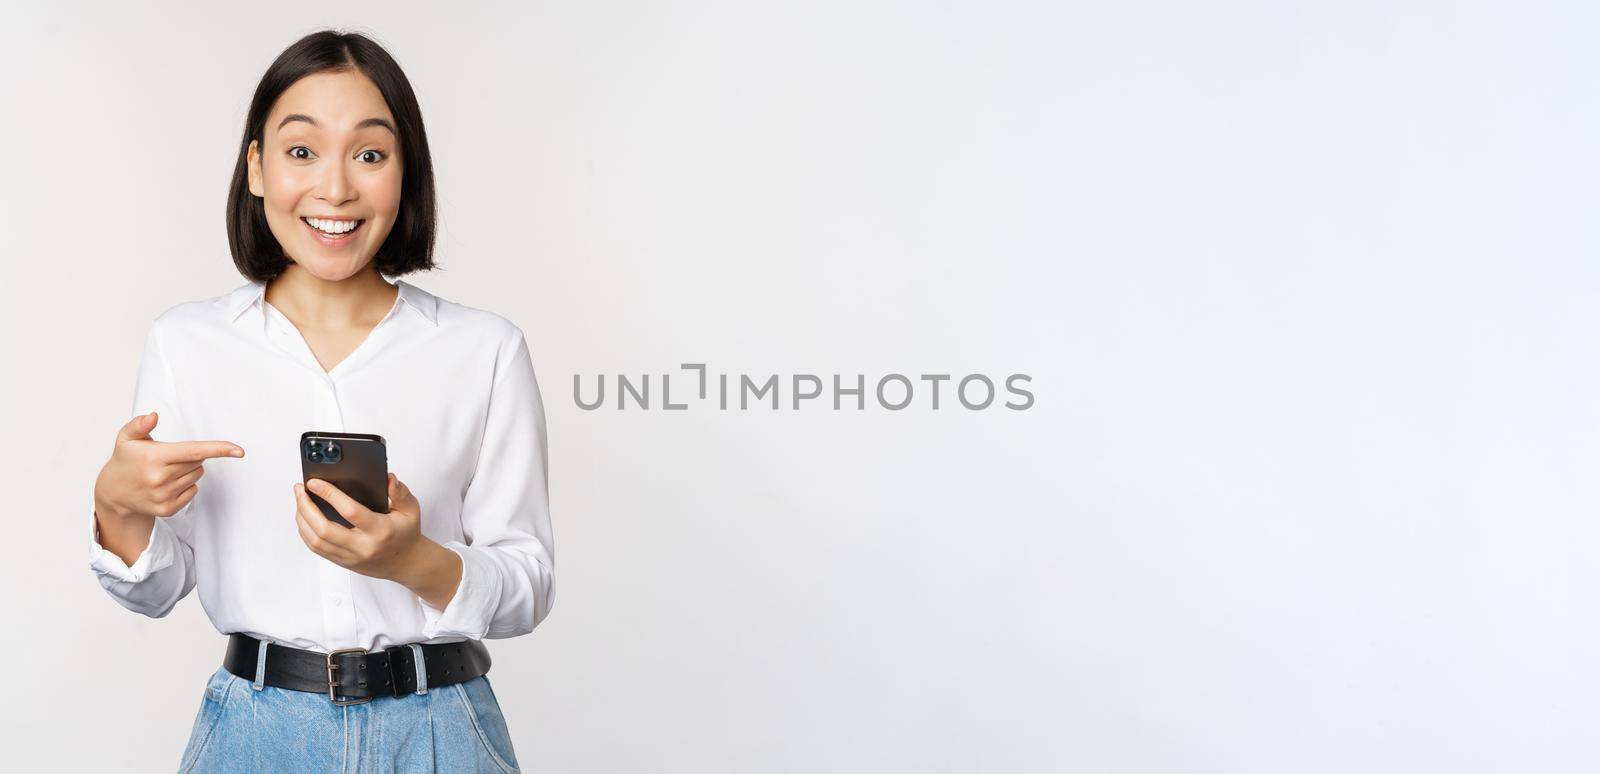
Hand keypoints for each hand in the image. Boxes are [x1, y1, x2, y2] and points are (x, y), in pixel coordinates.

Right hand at [94, 411, 244, 563]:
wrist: (114, 493)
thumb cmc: (126, 460)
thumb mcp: (126, 438)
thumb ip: (139, 424)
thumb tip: (153, 416)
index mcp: (154, 458)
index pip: (193, 451)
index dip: (219, 449)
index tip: (239, 450)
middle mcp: (160, 479)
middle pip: (198, 462)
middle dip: (189, 457)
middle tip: (168, 458)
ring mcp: (164, 496)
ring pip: (197, 476)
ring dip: (188, 471)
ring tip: (165, 471)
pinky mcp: (167, 509)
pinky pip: (193, 491)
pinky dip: (185, 486)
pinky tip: (166, 485)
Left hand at [292, 473, 462, 607]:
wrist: (406, 563)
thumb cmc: (406, 533)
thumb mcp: (411, 510)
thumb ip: (400, 493)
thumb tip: (388, 479)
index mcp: (380, 531)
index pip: (350, 512)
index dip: (329, 495)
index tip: (314, 482)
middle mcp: (362, 547)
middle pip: (324, 530)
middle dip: (306, 507)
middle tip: (300, 490)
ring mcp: (350, 557)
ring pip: (315, 541)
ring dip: (302, 519)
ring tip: (300, 500)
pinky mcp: (342, 562)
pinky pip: (316, 548)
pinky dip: (305, 531)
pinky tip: (304, 517)